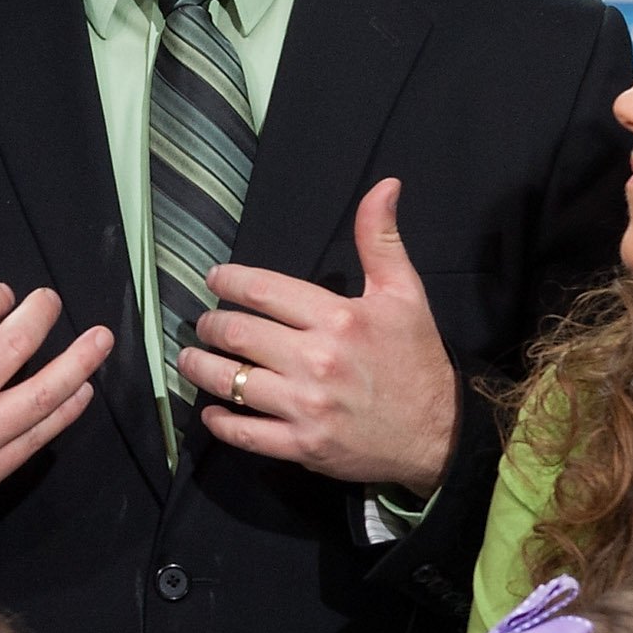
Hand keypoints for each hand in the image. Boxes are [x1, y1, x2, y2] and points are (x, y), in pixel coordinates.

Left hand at [180, 179, 457, 492]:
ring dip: (200, 368)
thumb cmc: (417, 359)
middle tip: (204, 323)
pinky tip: (210, 410)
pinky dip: (219, 422)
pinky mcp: (304, 445)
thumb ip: (381, 240)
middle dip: (210, 324)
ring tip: (191, 359)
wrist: (441, 433)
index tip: (215, 280)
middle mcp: (317, 361)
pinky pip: (246, 434)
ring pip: (231, 382)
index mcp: (338, 319)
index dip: (228, 281)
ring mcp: (307, 406)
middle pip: (237, 334)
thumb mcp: (405, 294)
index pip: (263, 291)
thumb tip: (384, 186)